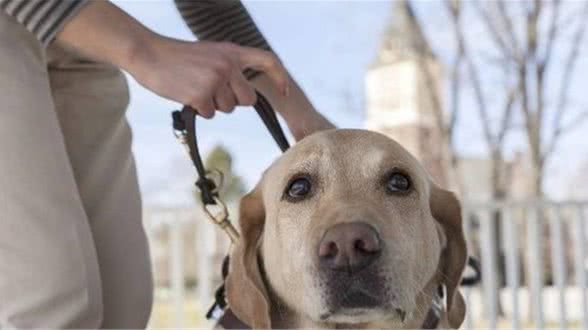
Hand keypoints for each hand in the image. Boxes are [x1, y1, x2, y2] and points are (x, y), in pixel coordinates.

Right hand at [127, 37, 288, 117]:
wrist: (148, 53)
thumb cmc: (178, 58)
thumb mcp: (211, 54)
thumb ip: (230, 69)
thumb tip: (246, 97)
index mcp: (232, 52)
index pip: (268, 60)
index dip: (280, 77)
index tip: (285, 92)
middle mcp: (228, 64)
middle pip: (247, 99)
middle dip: (232, 101)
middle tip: (211, 90)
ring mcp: (215, 79)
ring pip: (227, 109)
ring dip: (212, 105)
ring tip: (193, 87)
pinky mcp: (201, 94)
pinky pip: (210, 114)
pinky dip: (198, 109)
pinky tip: (186, 94)